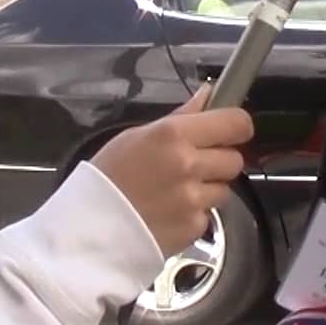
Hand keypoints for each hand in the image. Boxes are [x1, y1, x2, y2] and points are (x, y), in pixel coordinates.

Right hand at [90, 85, 253, 256]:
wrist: (89, 230)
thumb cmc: (107, 177)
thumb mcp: (136, 136)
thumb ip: (180, 117)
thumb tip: (209, 94)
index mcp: (173, 134)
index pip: (236, 123)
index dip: (236, 127)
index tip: (229, 131)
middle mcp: (189, 165)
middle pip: (235, 158)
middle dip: (219, 160)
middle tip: (194, 165)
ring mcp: (194, 199)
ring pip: (224, 189)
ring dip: (208, 189)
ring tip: (176, 192)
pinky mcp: (195, 227)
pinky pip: (208, 215)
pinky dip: (194, 214)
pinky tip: (169, 212)